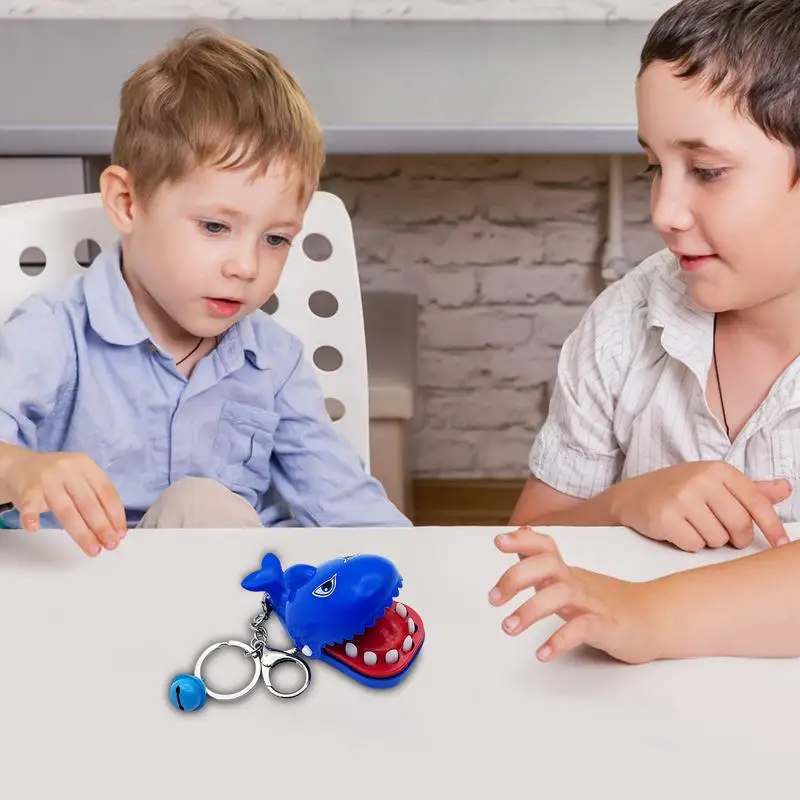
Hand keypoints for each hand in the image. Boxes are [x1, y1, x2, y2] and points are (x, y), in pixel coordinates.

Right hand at [6, 450, 126, 555]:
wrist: (18, 467)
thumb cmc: (55, 476)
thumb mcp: (80, 476)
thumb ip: (95, 496)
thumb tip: (114, 527)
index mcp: (86, 465)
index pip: (106, 492)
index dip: (116, 515)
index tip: (120, 532)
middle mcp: (68, 470)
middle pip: (89, 503)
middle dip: (103, 527)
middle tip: (111, 545)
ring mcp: (47, 480)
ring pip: (67, 511)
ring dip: (82, 534)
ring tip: (93, 549)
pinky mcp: (27, 490)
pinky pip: (30, 506)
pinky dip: (32, 518)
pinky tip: (34, 528)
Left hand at [488, 527, 658, 663]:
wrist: (652, 619)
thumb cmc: (604, 602)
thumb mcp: (569, 580)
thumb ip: (543, 566)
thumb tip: (518, 541)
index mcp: (566, 572)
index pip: (545, 546)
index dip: (522, 540)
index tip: (498, 541)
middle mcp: (576, 582)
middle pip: (546, 565)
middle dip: (515, 577)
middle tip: (493, 599)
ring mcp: (592, 603)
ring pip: (559, 596)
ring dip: (530, 610)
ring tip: (508, 627)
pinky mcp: (605, 627)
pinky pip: (581, 629)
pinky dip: (559, 640)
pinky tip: (542, 653)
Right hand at [609, 462, 790, 551]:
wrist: (631, 496)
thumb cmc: (676, 490)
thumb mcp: (713, 483)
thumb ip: (750, 489)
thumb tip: (786, 488)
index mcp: (718, 470)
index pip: (756, 502)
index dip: (772, 527)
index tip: (781, 543)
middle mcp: (701, 480)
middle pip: (739, 525)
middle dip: (734, 537)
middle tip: (722, 533)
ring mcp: (682, 497)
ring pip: (717, 538)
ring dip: (709, 540)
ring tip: (692, 526)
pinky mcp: (665, 517)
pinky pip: (694, 545)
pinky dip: (688, 544)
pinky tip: (678, 531)